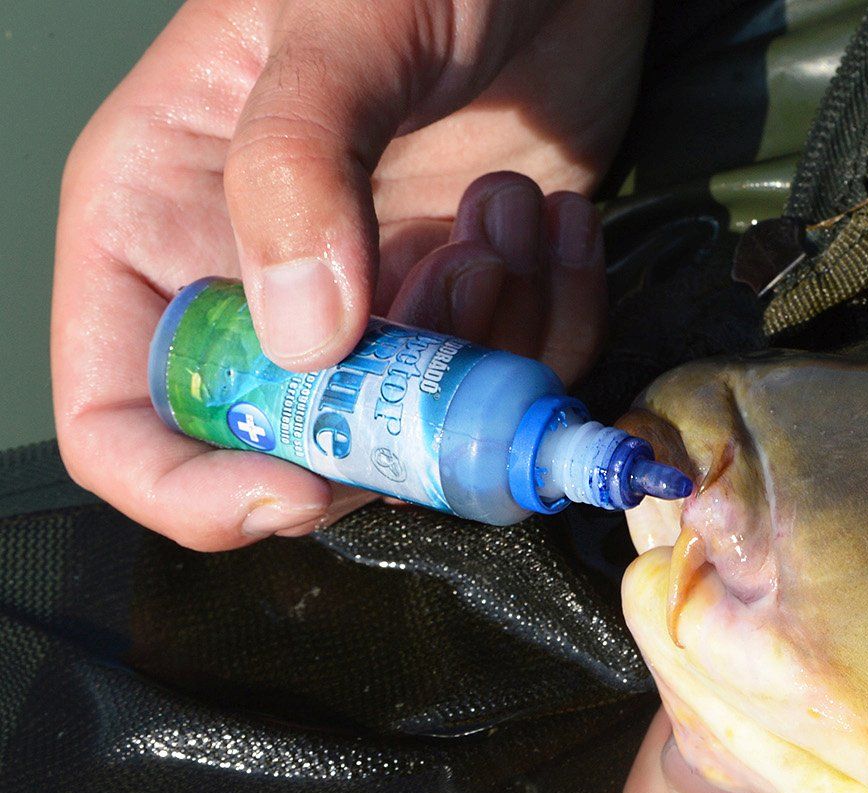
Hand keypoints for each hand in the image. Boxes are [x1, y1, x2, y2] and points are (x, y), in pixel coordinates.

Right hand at [53, 0, 646, 549]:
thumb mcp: (331, 26)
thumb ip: (292, 171)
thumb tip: (304, 343)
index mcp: (160, 226)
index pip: (122, 422)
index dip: (200, 487)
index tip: (306, 480)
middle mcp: (263, 286)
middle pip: (300, 452)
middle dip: (400, 407)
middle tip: (460, 280)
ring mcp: (380, 301)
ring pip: (432, 428)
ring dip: (496, 340)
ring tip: (507, 209)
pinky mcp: (480, 298)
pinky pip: (522, 377)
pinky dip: (559, 318)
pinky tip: (555, 217)